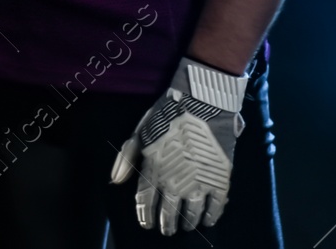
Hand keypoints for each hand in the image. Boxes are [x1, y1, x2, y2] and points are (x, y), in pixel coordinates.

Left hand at [110, 56, 246, 234]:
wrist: (202, 103)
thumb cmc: (167, 115)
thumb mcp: (139, 132)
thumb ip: (126, 158)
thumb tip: (115, 181)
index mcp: (154, 170)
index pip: (146, 201)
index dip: (145, 216)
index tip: (147, 225)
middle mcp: (175, 182)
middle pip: (169, 213)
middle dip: (166, 224)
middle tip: (167, 231)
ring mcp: (200, 182)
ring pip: (192, 213)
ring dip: (187, 223)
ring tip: (185, 227)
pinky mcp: (220, 180)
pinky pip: (217, 206)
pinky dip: (212, 216)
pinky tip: (208, 220)